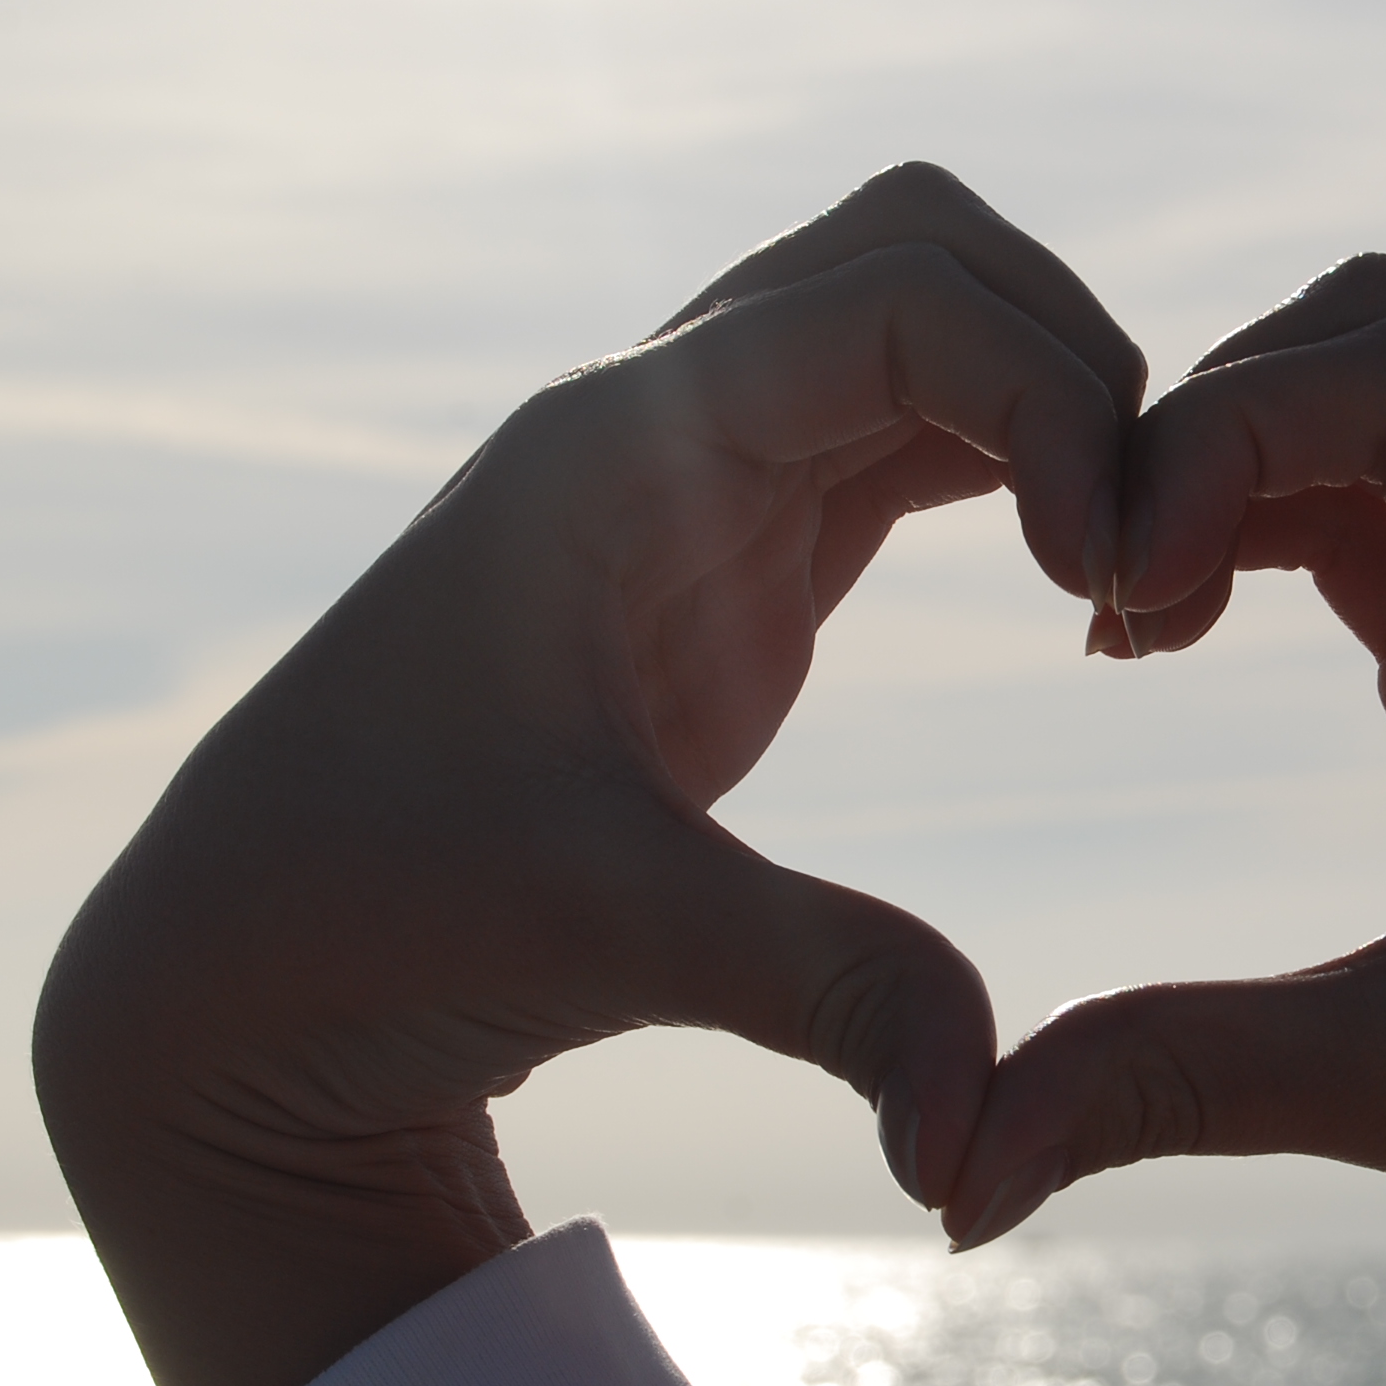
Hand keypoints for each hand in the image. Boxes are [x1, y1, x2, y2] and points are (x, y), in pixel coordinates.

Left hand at [35, 164, 1142, 1385]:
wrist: (251, 964)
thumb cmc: (381, 919)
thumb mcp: (608, 937)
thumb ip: (818, 997)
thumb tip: (978, 1139)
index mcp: (621, 445)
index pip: (893, 300)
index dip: (1047, 398)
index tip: (1102, 575)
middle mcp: (665, 417)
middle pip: (919, 247)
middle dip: (1069, 357)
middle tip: (1134, 546)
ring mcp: (701, 475)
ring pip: (921, 322)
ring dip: (1049, 406)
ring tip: (1117, 576)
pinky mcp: (738, 554)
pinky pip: (908, 433)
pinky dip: (1015, 468)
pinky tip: (1072, 592)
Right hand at [941, 255, 1385, 1385]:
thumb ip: (1183, 1084)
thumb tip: (955, 1175)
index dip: (1219, 434)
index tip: (1110, 590)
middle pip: (1382, 336)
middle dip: (1211, 421)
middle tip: (1103, 588)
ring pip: (1371, 391)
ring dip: (1225, 462)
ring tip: (1121, 616)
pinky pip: (1370, 490)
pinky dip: (1253, 515)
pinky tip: (1162, 630)